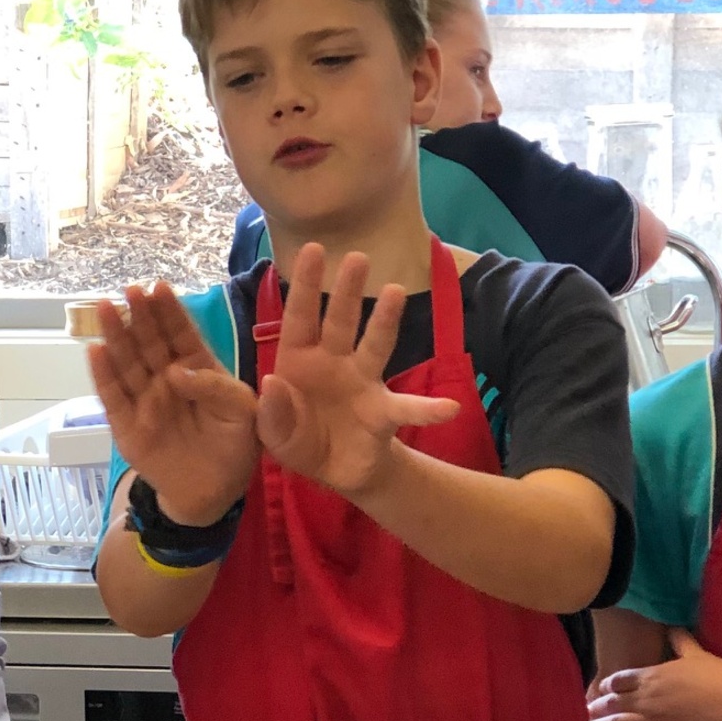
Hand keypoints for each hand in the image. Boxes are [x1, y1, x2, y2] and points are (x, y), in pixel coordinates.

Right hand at [88, 283, 258, 527]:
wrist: (214, 495)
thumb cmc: (235, 449)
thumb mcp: (244, 414)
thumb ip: (218, 388)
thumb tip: (177, 372)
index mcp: (198, 370)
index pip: (182, 335)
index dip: (170, 311)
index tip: (159, 287)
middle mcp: (167, 379)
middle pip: (150, 343)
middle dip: (139, 316)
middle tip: (129, 290)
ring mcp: (145, 401)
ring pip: (127, 363)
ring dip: (115, 336)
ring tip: (103, 308)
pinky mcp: (126, 426)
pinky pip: (113, 398)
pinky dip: (103, 376)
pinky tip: (94, 351)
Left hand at [255, 245, 460, 496]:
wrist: (334, 472)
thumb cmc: (299, 441)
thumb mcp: (273, 435)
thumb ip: (270, 414)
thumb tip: (273, 381)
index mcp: (299, 360)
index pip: (301, 317)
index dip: (307, 285)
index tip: (313, 249)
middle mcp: (333, 361)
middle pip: (341, 320)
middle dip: (348, 289)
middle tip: (358, 256)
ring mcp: (362, 382)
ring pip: (375, 345)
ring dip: (385, 320)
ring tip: (396, 291)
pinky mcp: (383, 412)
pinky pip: (408, 409)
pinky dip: (429, 409)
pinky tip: (451, 408)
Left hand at [588, 629, 721, 720]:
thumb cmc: (717, 676)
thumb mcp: (696, 653)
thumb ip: (681, 641)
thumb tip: (673, 626)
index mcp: (651, 676)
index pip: (620, 680)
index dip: (608, 685)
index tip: (601, 689)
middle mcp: (645, 699)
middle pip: (613, 703)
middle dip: (598, 707)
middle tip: (589, 711)